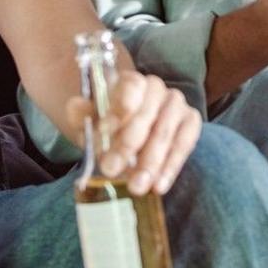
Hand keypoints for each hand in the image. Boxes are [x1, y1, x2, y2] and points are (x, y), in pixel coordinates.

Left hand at [62, 57, 200, 195]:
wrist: (134, 133)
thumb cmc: (111, 126)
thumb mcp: (92, 121)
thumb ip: (82, 114)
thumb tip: (76, 105)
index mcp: (131, 81)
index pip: (130, 88)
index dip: (118, 109)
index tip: (104, 132)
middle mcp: (157, 88)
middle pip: (146, 115)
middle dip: (127, 145)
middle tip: (111, 169)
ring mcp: (177, 104)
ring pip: (165, 133)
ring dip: (150, 162)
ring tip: (136, 186)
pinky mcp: (192, 122)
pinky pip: (184, 145)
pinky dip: (171, 167)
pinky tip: (159, 186)